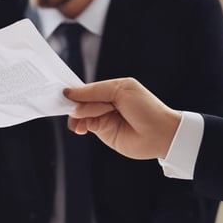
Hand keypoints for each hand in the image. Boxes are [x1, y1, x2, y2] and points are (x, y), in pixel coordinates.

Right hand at [63, 77, 181, 160]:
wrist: (159, 134)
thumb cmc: (146, 109)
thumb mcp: (120, 91)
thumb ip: (94, 91)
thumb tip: (69, 93)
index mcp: (112, 88)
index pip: (87, 88)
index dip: (75, 91)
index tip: (63, 94)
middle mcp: (106, 102)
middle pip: (82, 101)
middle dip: (80, 105)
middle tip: (85, 110)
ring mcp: (103, 117)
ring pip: (81, 114)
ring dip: (80, 116)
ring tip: (86, 121)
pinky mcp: (102, 131)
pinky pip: (84, 125)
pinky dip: (80, 126)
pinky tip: (82, 128)